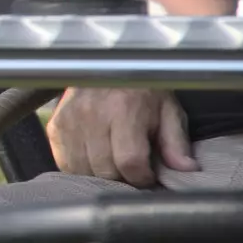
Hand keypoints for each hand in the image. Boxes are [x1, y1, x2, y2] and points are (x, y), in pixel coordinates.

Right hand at [46, 87, 199, 186]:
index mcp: (125, 109)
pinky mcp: (55, 127)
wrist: (104, 64)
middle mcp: (92, 115)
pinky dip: (80, 168)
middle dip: (122, 178)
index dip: (142, 177)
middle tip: (131, 170)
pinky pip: (65, 163)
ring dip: (100, 175)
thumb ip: (176, 141)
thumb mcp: (167, 110)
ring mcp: (70, 121)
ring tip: (112, 164)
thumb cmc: (140, 89)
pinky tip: (93, 159)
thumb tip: (187, 169)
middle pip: (105, 170)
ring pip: (83, 170)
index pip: (130, 162)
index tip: (148, 176)